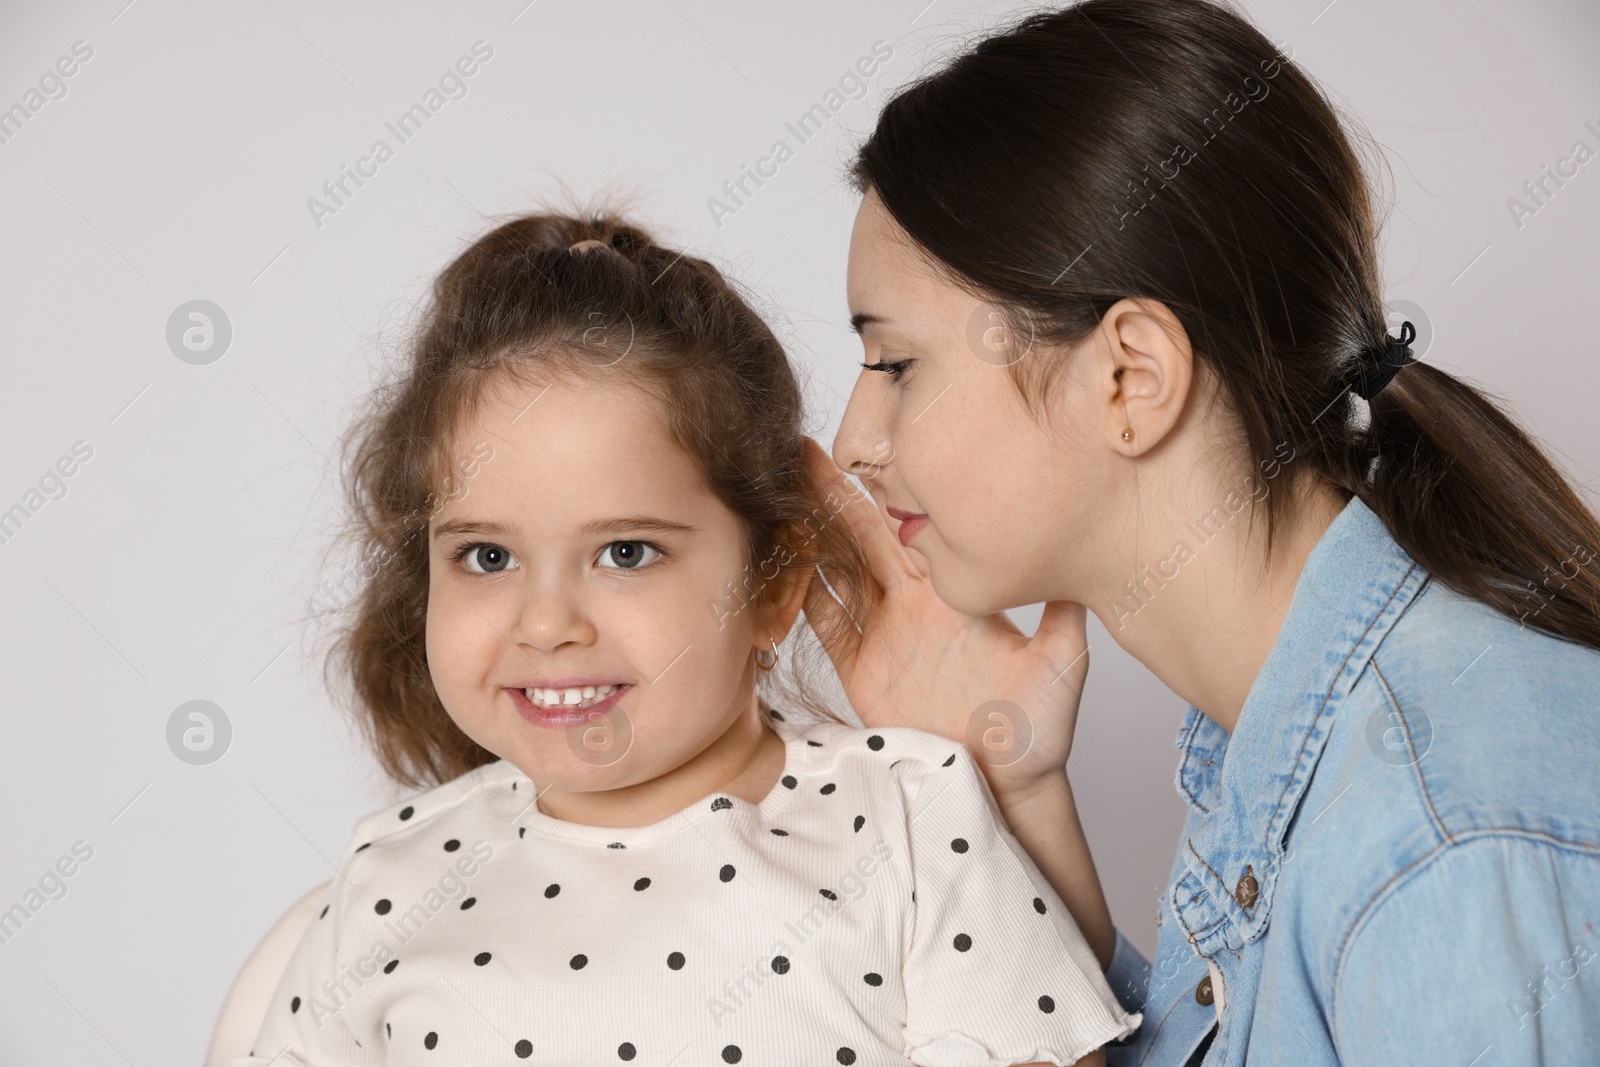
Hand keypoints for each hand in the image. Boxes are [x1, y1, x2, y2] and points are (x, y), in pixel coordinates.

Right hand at [798, 437, 1092, 800]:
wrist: (1007, 785)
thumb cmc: (1040, 730)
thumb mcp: (1061, 662)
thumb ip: (1064, 612)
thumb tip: (1075, 557)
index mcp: (955, 591)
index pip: (913, 527)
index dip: (885, 488)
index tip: (864, 447)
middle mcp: (915, 604)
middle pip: (864, 538)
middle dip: (831, 494)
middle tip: (796, 450)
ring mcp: (885, 635)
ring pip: (838, 573)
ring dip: (808, 535)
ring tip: (776, 494)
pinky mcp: (861, 671)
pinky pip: (825, 627)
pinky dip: (800, 597)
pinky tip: (777, 564)